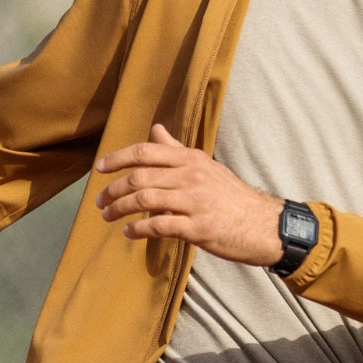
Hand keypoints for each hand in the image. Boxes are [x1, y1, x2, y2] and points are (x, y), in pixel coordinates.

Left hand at [94, 124, 283, 265]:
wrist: (263, 224)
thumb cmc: (230, 196)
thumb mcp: (205, 166)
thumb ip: (177, 150)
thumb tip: (156, 129)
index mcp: (191, 159)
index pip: (145, 152)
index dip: (117, 158)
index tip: (99, 168)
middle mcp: (191, 176)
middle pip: (139, 177)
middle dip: (113, 190)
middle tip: (99, 202)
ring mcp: (195, 202)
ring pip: (145, 200)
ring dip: (120, 209)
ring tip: (107, 217)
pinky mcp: (198, 227)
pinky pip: (159, 225)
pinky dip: (138, 229)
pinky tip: (128, 232)